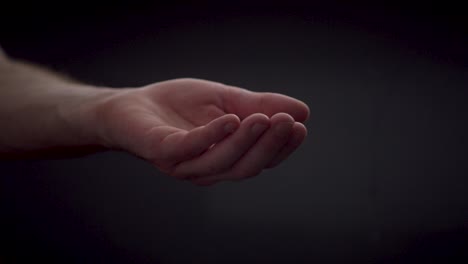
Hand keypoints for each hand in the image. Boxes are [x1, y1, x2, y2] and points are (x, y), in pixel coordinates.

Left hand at [94, 78, 309, 185]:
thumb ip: (259, 105)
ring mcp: (184, 164)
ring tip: (264, 118)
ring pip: (222, 162)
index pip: (260, 160)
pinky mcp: (162, 151)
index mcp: (226, 158)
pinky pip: (189, 148)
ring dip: (245, 142)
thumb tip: (301, 110)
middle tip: (289, 123)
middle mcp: (208, 169)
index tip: (300, 126)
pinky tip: (230, 120)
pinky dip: (211, 136)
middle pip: (246, 166)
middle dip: (269, 146)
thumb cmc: (180, 106)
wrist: (132, 105)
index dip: (281, 147)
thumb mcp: (226, 100)